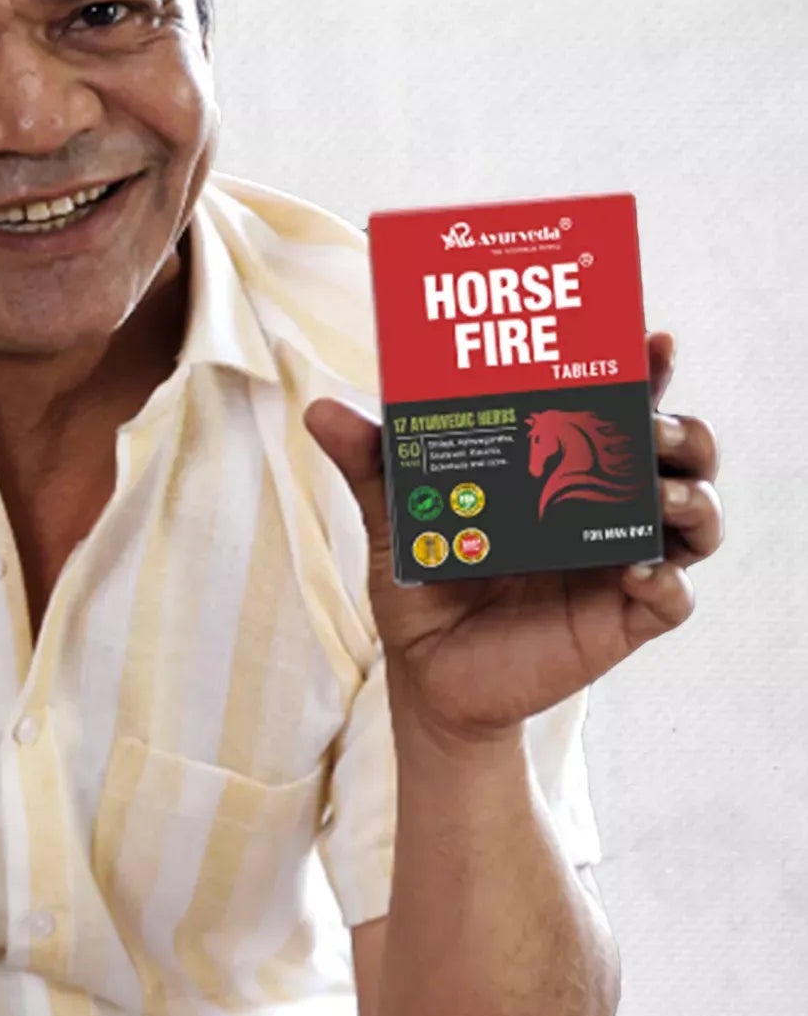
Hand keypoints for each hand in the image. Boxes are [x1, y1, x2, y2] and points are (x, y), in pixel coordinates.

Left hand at [302, 331, 722, 744]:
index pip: (617, 408)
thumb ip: (370, 463)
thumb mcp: (395, 517)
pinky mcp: (622, 620)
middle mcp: (600, 506)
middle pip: (677, 454)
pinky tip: (638, 570)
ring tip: (655, 494)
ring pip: (694, 519)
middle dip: (680, 429)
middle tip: (646, 422)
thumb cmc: (424, 584)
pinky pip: (672, 597)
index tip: (651, 339)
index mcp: (560, 467)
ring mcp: (617, 562)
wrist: (426, 675)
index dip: (644, 373)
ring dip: (691, 497)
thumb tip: (320, 410)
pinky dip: (667, 581)